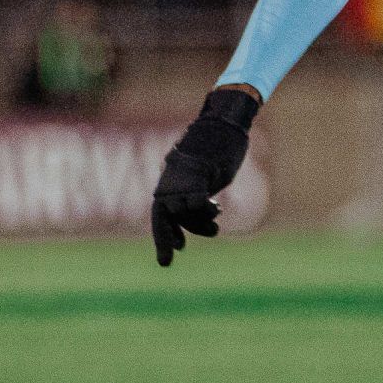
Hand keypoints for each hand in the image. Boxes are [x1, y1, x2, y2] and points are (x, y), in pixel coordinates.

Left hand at [151, 86, 258, 266]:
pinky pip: (196, 201)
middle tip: (170, 258)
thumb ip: (195, 194)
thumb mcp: (203, 175)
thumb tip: (196, 213)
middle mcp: (171, 180)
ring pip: (182, 212)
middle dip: (165, 239)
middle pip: (164, 216)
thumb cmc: (214, 148)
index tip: (170, 255)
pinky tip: (216, 210)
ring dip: (198, 224)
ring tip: (216, 226)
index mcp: (170, 181)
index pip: (160, 214)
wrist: (222, 124)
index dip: (163, 235)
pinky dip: (205, 211)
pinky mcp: (197, 173)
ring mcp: (183, 177)